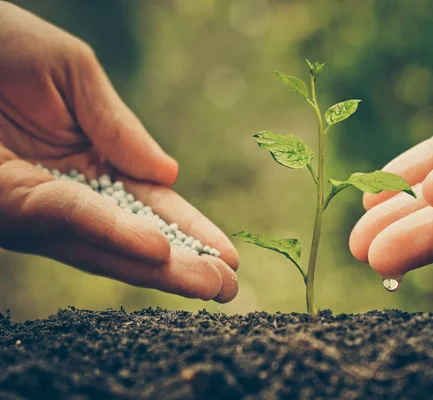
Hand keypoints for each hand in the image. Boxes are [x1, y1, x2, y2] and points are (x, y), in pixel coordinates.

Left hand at [0, 2, 238, 301]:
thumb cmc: (4, 45)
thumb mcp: (76, 77)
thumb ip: (121, 128)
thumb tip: (171, 173)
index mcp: (89, 166)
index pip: (150, 207)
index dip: (190, 231)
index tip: (228, 256)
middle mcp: (66, 197)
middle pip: (132, 241)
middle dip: (182, 267)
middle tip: (228, 289)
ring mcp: (36, 207)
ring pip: (105, 245)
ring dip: (158, 269)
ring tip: (209, 284)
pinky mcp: (9, 205)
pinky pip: (67, 216)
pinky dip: (111, 233)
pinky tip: (156, 248)